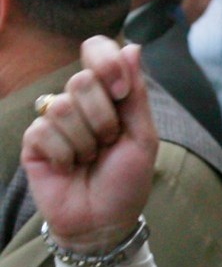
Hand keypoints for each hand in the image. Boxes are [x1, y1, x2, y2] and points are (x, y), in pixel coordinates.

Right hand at [21, 40, 157, 251]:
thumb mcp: (143, 134)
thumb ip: (136, 92)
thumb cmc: (127, 177)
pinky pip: (43, 130)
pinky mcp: (33, 141)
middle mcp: (79, 100)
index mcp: (108, 92)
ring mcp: (53, 119)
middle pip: (82, 80)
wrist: (103, 219)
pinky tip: (69, 167)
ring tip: (90, 157)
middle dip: (103, 117)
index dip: (106, 63)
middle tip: (109, 142)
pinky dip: (65, 153)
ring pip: (62, 106)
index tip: (121, 92)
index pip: (96, 49)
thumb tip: (131, 46)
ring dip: (85, 139)